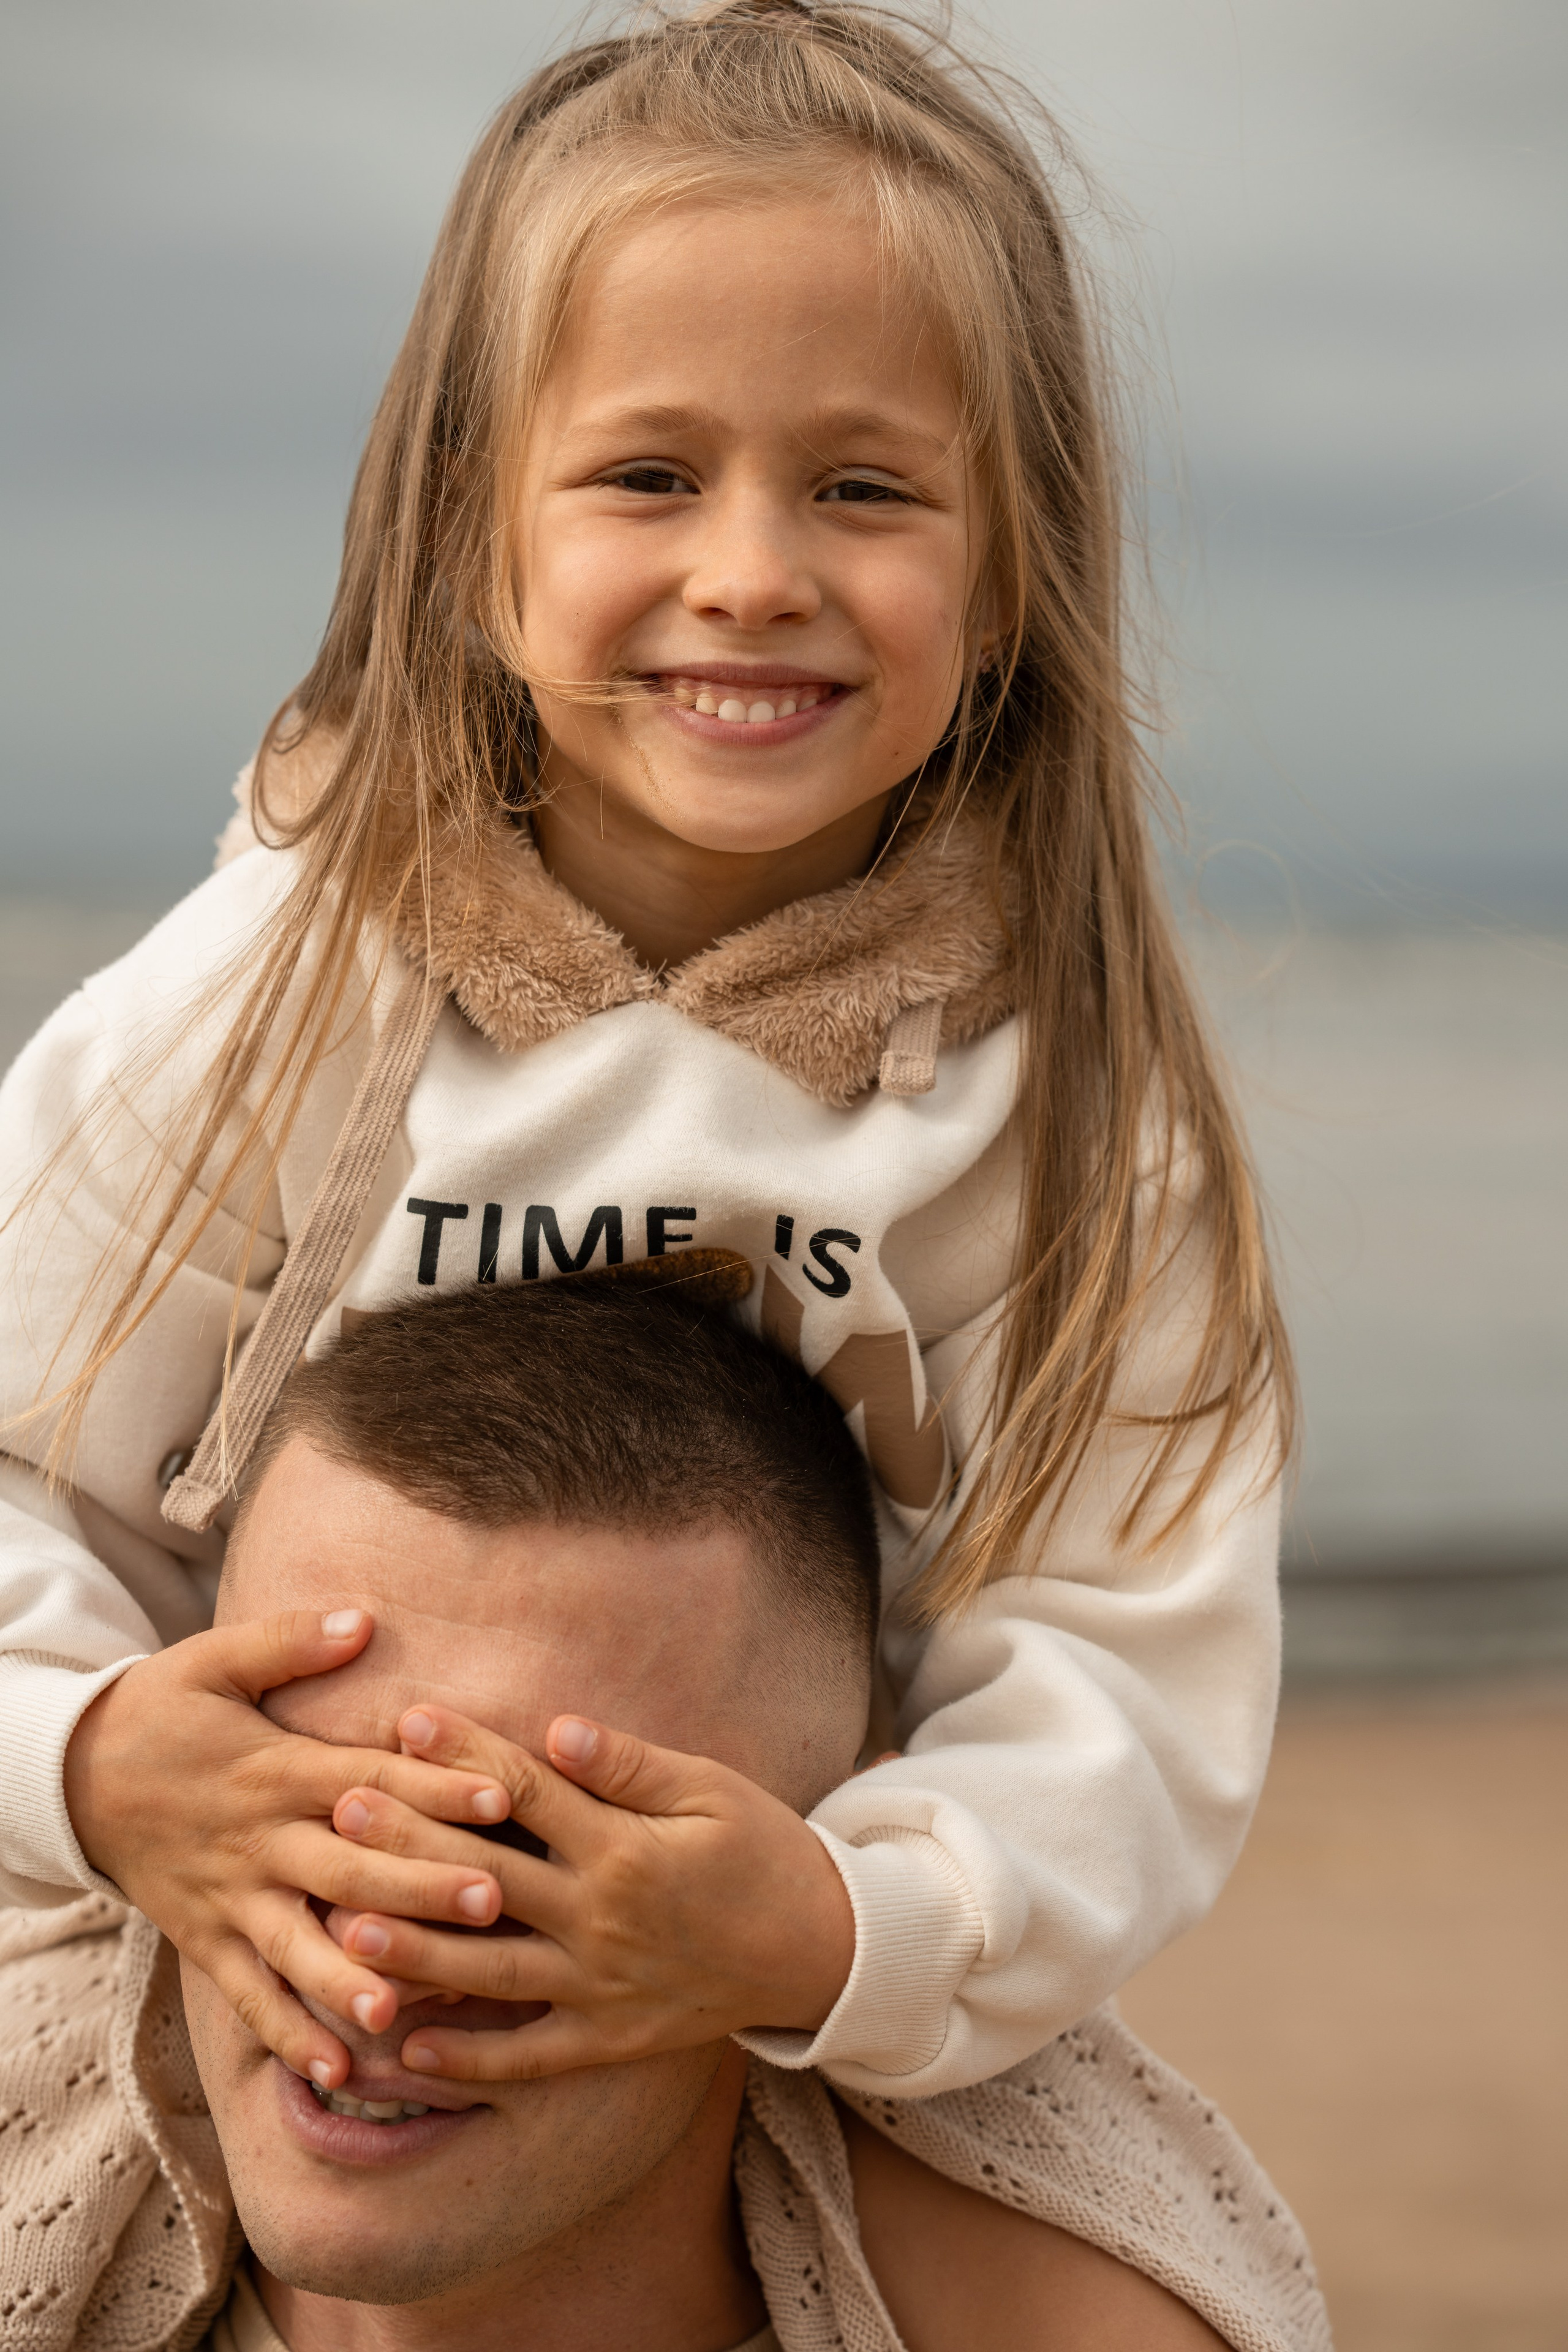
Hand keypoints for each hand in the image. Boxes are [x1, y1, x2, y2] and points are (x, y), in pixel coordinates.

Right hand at [62, 1613, 515, 2087]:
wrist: (73, 1779)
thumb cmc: (162, 1712)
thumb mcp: (215, 1659)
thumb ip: (290, 1639)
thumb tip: (364, 1617)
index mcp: (275, 1768)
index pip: (367, 1778)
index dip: (433, 1787)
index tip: (499, 1798)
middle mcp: (260, 1840)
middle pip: (349, 1868)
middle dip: (420, 1888)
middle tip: (493, 1903)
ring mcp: (232, 1897)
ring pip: (298, 1946)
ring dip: (350, 1979)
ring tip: (399, 2012)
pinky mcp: (207, 1939)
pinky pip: (249, 1996)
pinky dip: (288, 2035)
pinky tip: (337, 2071)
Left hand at [323, 1704, 856, 2080]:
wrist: (821, 1950)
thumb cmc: (762, 1850)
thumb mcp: (710, 1789)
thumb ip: (628, 1764)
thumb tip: (555, 1726)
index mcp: (624, 1849)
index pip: (525, 1792)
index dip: (463, 1754)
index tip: (403, 1721)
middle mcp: (601, 1922)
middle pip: (485, 1878)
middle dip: (409, 1844)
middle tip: (338, 1812)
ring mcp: (599, 1989)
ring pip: (487, 1974)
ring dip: (412, 1954)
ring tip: (341, 1932)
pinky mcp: (607, 2040)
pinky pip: (526, 2055)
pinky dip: (467, 2057)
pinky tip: (407, 2049)